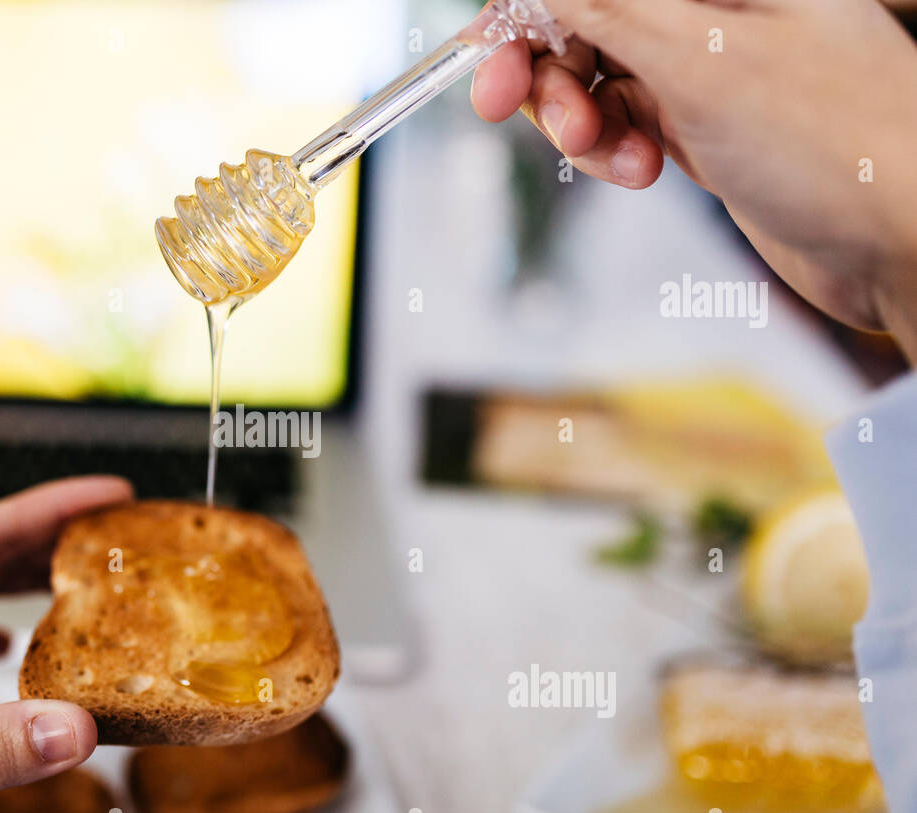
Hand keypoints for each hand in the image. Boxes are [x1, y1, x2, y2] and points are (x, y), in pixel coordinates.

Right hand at [470, 0, 916, 357]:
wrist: (907, 242)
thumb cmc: (840, 142)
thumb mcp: (699, 61)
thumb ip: (603, 10)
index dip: (526, 12)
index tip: (484, 62)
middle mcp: (711, 6)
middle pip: (583, 21)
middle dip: (548, 75)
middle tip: (529, 117)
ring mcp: (708, 64)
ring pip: (598, 79)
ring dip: (583, 125)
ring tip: (616, 159)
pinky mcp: (706, 123)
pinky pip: (625, 124)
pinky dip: (614, 153)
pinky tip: (641, 172)